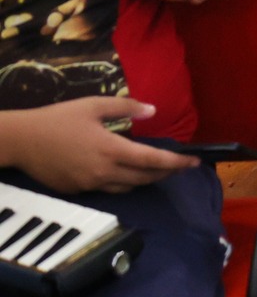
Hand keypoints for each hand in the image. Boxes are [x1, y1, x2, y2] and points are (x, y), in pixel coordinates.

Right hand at [2, 98, 196, 193]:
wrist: (21, 140)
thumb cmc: (58, 119)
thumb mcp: (94, 105)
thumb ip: (126, 107)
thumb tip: (153, 110)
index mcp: (111, 149)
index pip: (153, 160)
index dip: (176, 162)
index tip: (194, 162)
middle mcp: (104, 172)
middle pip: (145, 178)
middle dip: (166, 173)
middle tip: (180, 165)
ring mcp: (90, 184)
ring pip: (128, 187)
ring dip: (146, 179)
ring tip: (157, 169)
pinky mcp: (77, 191)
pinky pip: (108, 189)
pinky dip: (123, 182)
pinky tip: (126, 172)